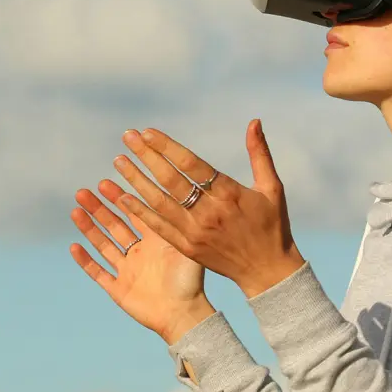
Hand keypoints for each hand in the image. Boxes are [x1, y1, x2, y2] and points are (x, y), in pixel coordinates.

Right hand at [70, 178, 216, 344]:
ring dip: (89, 228)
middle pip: (114, 226)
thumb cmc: (191, 281)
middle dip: (98, 209)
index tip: (104, 181)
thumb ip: (174, 222)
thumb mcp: (184, 245)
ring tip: (76, 210)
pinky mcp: (119, 289)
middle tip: (83, 192)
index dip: (119, 198)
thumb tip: (170, 191)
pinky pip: (98, 272)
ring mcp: (127, 271)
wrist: (184, 315)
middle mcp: (139, 253)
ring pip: (103, 245)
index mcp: (155, 241)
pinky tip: (74, 246)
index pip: (133, 213)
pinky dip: (86, 260)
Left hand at [111, 119, 305, 297]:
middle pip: (170, 180)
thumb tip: (254, 121)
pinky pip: (159, 227)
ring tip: (119, 162)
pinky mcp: (187, 248)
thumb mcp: (272, 187)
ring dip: (136, 181)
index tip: (147, 132)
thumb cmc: (272, 225)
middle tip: (127, 137)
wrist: (267, 271)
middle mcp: (209, 212)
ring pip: (159, 202)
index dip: (167, 147)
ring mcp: (195, 232)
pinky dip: (140, 212)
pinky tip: (124, 197)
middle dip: (147, 156)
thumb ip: (259, 153)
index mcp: (229, 194)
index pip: (191, 164)